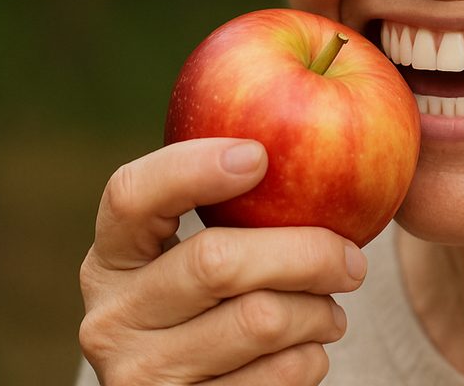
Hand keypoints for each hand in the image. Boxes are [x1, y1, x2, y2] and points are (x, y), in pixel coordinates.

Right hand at [78, 138, 367, 383]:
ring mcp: (140, 374)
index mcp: (111, 257)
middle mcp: (110, 316)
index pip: (131, 195)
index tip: (260, 154)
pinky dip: (311, 357)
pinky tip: (310, 349)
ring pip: (260, 319)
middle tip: (354, 259)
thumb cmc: (225, 307)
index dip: (193, 168)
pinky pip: (277, 375)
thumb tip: (319, 104)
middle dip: (305, 251)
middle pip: (216, 261)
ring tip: (332, 308)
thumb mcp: (210, 255)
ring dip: (319, 310)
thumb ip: (241, 206)